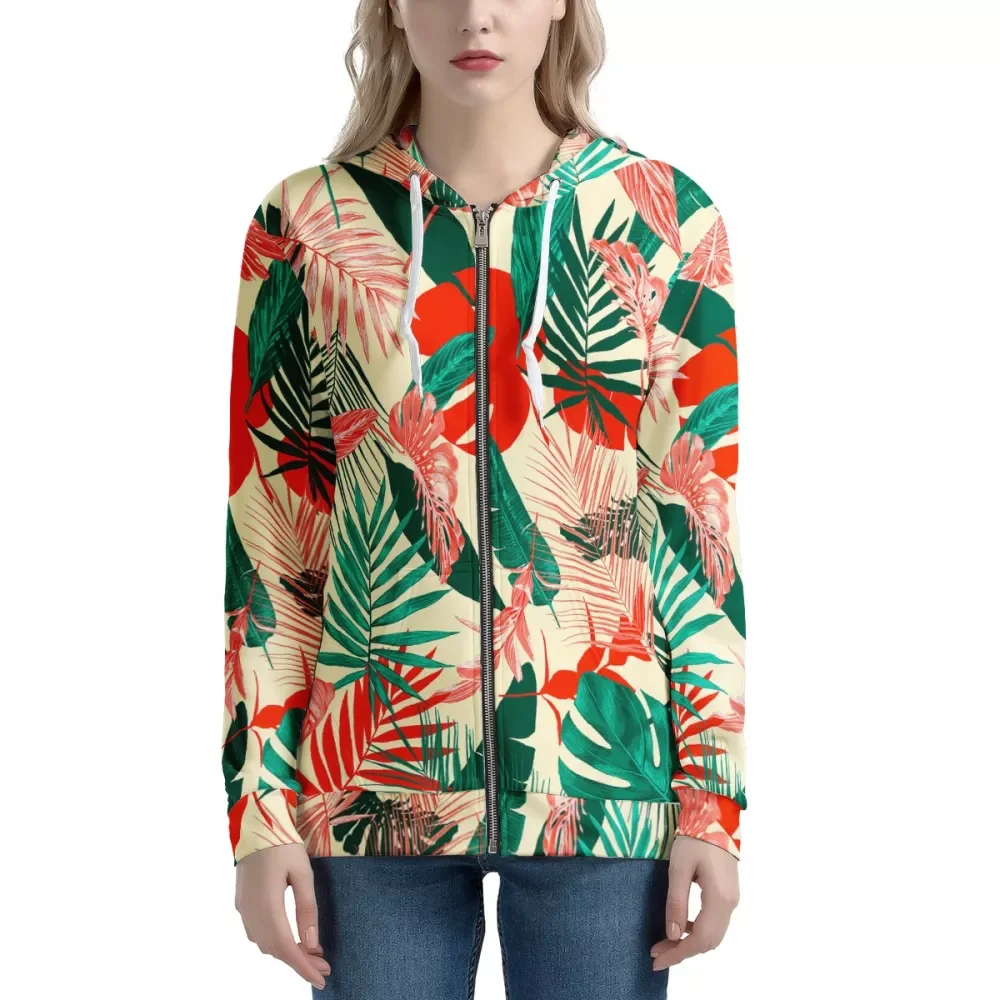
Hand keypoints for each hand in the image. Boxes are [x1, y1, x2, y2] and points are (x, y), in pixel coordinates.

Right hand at [234, 843, 329, 989]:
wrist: (256, 823)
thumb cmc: (283, 844)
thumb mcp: (303, 872)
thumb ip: (307, 908)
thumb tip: (311, 944)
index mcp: (267, 905)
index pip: (285, 947)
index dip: (302, 967)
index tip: (320, 978)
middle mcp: (251, 912)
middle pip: (275, 949)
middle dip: (299, 961)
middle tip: (323, 965)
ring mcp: (243, 909)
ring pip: (265, 943)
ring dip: (287, 952)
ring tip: (312, 953)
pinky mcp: (242, 903)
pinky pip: (257, 932)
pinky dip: (275, 941)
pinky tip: (291, 937)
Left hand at [651, 834, 739, 970]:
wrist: (716, 817)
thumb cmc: (695, 838)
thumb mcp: (679, 868)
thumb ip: (676, 902)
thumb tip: (672, 935)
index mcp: (719, 899)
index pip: (699, 940)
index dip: (678, 953)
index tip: (656, 960)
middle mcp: (730, 904)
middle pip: (708, 942)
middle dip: (682, 951)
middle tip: (657, 952)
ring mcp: (732, 899)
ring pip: (713, 934)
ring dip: (690, 942)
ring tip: (665, 941)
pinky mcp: (728, 893)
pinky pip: (715, 922)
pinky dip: (698, 930)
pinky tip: (681, 923)